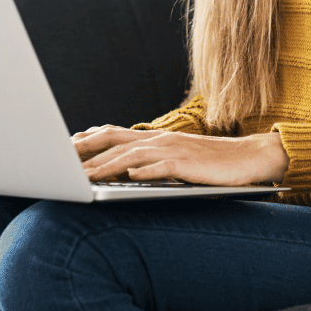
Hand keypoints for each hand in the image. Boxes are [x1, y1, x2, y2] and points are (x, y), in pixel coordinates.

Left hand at [71, 126, 288, 185]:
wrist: (251, 158)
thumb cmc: (212, 163)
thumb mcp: (177, 158)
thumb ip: (150, 159)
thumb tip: (120, 168)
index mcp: (156, 137)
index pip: (112, 133)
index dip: (85, 139)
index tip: (62, 148)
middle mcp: (161, 139)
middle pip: (115, 140)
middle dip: (85, 150)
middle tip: (59, 160)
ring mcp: (175, 150)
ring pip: (133, 155)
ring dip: (106, 165)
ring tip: (83, 177)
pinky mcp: (190, 165)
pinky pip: (164, 168)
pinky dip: (146, 171)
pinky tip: (130, 178)